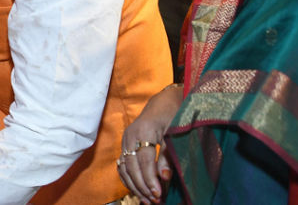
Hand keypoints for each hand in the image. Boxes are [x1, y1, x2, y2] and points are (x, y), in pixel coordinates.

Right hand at [117, 85, 182, 204]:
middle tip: (154, 201)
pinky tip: (138, 190)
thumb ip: (168, 156)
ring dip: (135, 186)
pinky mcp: (125, 145)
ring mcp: (125, 140)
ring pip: (124, 168)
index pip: (144, 161)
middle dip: (142, 186)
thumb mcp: (175, 134)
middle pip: (131, 166)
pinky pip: (122, 166)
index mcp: (143, 130)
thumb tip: (164, 178)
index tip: (158, 195)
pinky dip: (128, 179)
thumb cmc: (174, 115)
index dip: (150, 179)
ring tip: (147, 200)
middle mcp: (130, 136)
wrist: (163, 103)